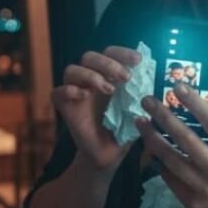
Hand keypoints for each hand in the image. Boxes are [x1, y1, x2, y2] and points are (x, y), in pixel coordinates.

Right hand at [51, 46, 141, 171]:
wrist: (110, 154)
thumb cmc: (124, 129)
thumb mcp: (137, 109)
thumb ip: (141, 92)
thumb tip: (150, 76)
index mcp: (108, 75)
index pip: (110, 53)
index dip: (122, 52)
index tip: (138, 60)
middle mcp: (89, 79)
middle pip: (89, 57)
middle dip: (108, 64)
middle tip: (125, 77)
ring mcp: (75, 91)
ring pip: (72, 70)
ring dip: (90, 75)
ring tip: (109, 89)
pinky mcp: (64, 106)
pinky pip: (57, 92)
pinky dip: (69, 90)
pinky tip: (84, 96)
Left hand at [135, 84, 207, 207]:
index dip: (195, 104)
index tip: (177, 87)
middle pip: (187, 140)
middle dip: (164, 117)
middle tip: (147, 100)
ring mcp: (205, 188)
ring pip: (172, 160)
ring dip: (152, 139)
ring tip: (140, 121)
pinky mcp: (191, 201)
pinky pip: (169, 177)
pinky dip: (158, 160)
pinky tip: (148, 145)